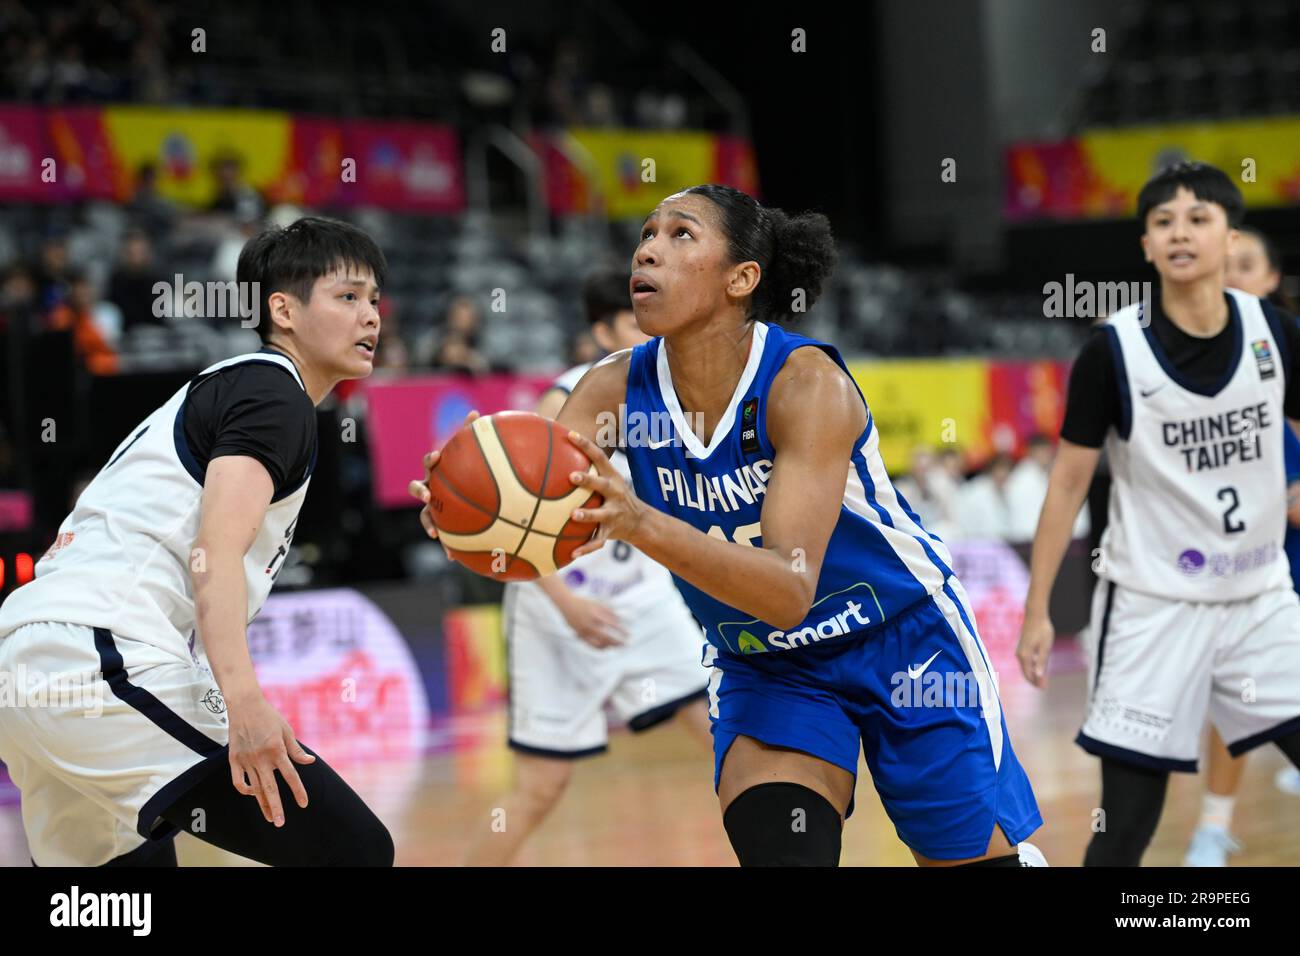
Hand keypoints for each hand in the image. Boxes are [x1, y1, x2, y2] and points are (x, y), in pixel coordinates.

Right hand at [227, 692, 315, 825]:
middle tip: (280, 823)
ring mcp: (246, 760)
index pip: (290, 776)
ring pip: (254, 788)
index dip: (298, 791)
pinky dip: (244, 790)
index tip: (304, 804)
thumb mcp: (287, 730)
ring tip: (269, 817)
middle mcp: (261, 758)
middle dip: (275, 808)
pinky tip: (252, 795)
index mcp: (277, 750)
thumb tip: (310, 762)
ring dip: (262, 804)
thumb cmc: (269, 717)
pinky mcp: (233, 759)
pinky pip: (237, 781)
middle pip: (269, 788)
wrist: (244, 705)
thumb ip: (296, 750)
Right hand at [409, 410, 479, 546]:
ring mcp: (434, 507)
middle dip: (421, 491)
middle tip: (428, 495)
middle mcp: (431, 488)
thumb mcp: (470, 454)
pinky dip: (447, 546)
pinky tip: (454, 557)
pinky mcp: (441, 524)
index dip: (432, 459)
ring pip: (425, 516)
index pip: (430, 462)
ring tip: (435, 533)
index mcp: (439, 471)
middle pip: (417, 488)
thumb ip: (471, 435)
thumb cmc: (468, 470)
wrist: (470, 493)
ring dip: (428, 523)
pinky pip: (443, 535)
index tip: (438, 457)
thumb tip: (475, 411)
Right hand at [559, 594, 627, 648]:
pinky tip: (607, 647)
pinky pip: (591, 645)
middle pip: (607, 637)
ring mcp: (584, 632)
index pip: (612, 625)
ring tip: (617, 646)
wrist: (566, 605)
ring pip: (599, 643)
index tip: (628, 634)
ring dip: (609, 646)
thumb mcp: (598, 604)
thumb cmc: (584, 603)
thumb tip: (621, 620)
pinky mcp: (580, 636)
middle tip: (625, 644)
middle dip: (617, 642)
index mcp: (595, 615)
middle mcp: (590, 625)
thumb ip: (609, 611)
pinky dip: (600, 647)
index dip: (621, 631)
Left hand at [565, 431, 647, 558]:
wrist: (640, 522)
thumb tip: (554, 456)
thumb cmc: (614, 496)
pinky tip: (571, 554)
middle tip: (572, 476)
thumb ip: (587, 470)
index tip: (569, 434)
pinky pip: (597, 541)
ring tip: (573, 515)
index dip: (585, 445)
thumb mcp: (608, 480)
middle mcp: (615, 494)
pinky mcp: (611, 531)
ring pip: (600, 515)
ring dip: (588, 515)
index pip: (599, 457)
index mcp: (611, 478)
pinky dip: (585, 548)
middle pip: (602, 485)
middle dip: (588, 480)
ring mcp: (614, 513)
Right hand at [1016, 611, 1055, 688]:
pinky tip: (1039, 667)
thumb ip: (1041, 662)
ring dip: (1033, 673)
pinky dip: (1032, 666)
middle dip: (1034, 680)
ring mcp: (1020, 650)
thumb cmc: (1042, 630)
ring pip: (1026, 666)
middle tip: (1044, 687)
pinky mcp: (1022, 647)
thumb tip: (1038, 676)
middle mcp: (1019, 654)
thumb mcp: (1045, 647)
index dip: (1036, 682)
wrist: (1035, 615)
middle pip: (1026, 672)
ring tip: (1043, 679)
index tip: (1044, 688)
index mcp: (1024, 656)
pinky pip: (1026, 661)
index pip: (1029, 674)